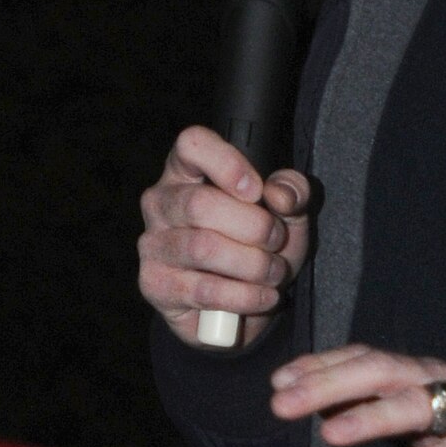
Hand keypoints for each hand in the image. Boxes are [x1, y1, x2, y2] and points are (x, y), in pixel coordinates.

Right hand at [137, 126, 311, 348]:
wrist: (244, 301)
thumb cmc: (257, 244)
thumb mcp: (287, 213)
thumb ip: (293, 192)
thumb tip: (280, 195)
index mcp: (186, 171)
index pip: (192, 144)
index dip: (226, 163)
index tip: (256, 190)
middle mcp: (161, 202)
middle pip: (200, 204)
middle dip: (253, 226)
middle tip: (277, 241)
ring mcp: (153, 244)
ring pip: (203, 248)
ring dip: (253, 265)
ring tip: (274, 273)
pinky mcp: (154, 285)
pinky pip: (204, 290)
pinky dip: (244, 296)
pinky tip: (263, 296)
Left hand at [269, 345, 445, 446]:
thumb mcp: (442, 427)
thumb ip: (395, 419)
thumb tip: (334, 411)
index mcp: (436, 377)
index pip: (372, 360)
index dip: (325, 367)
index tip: (280, 380)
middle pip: (385, 372)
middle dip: (330, 384)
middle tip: (282, 401)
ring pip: (421, 406)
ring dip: (370, 418)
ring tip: (329, 432)